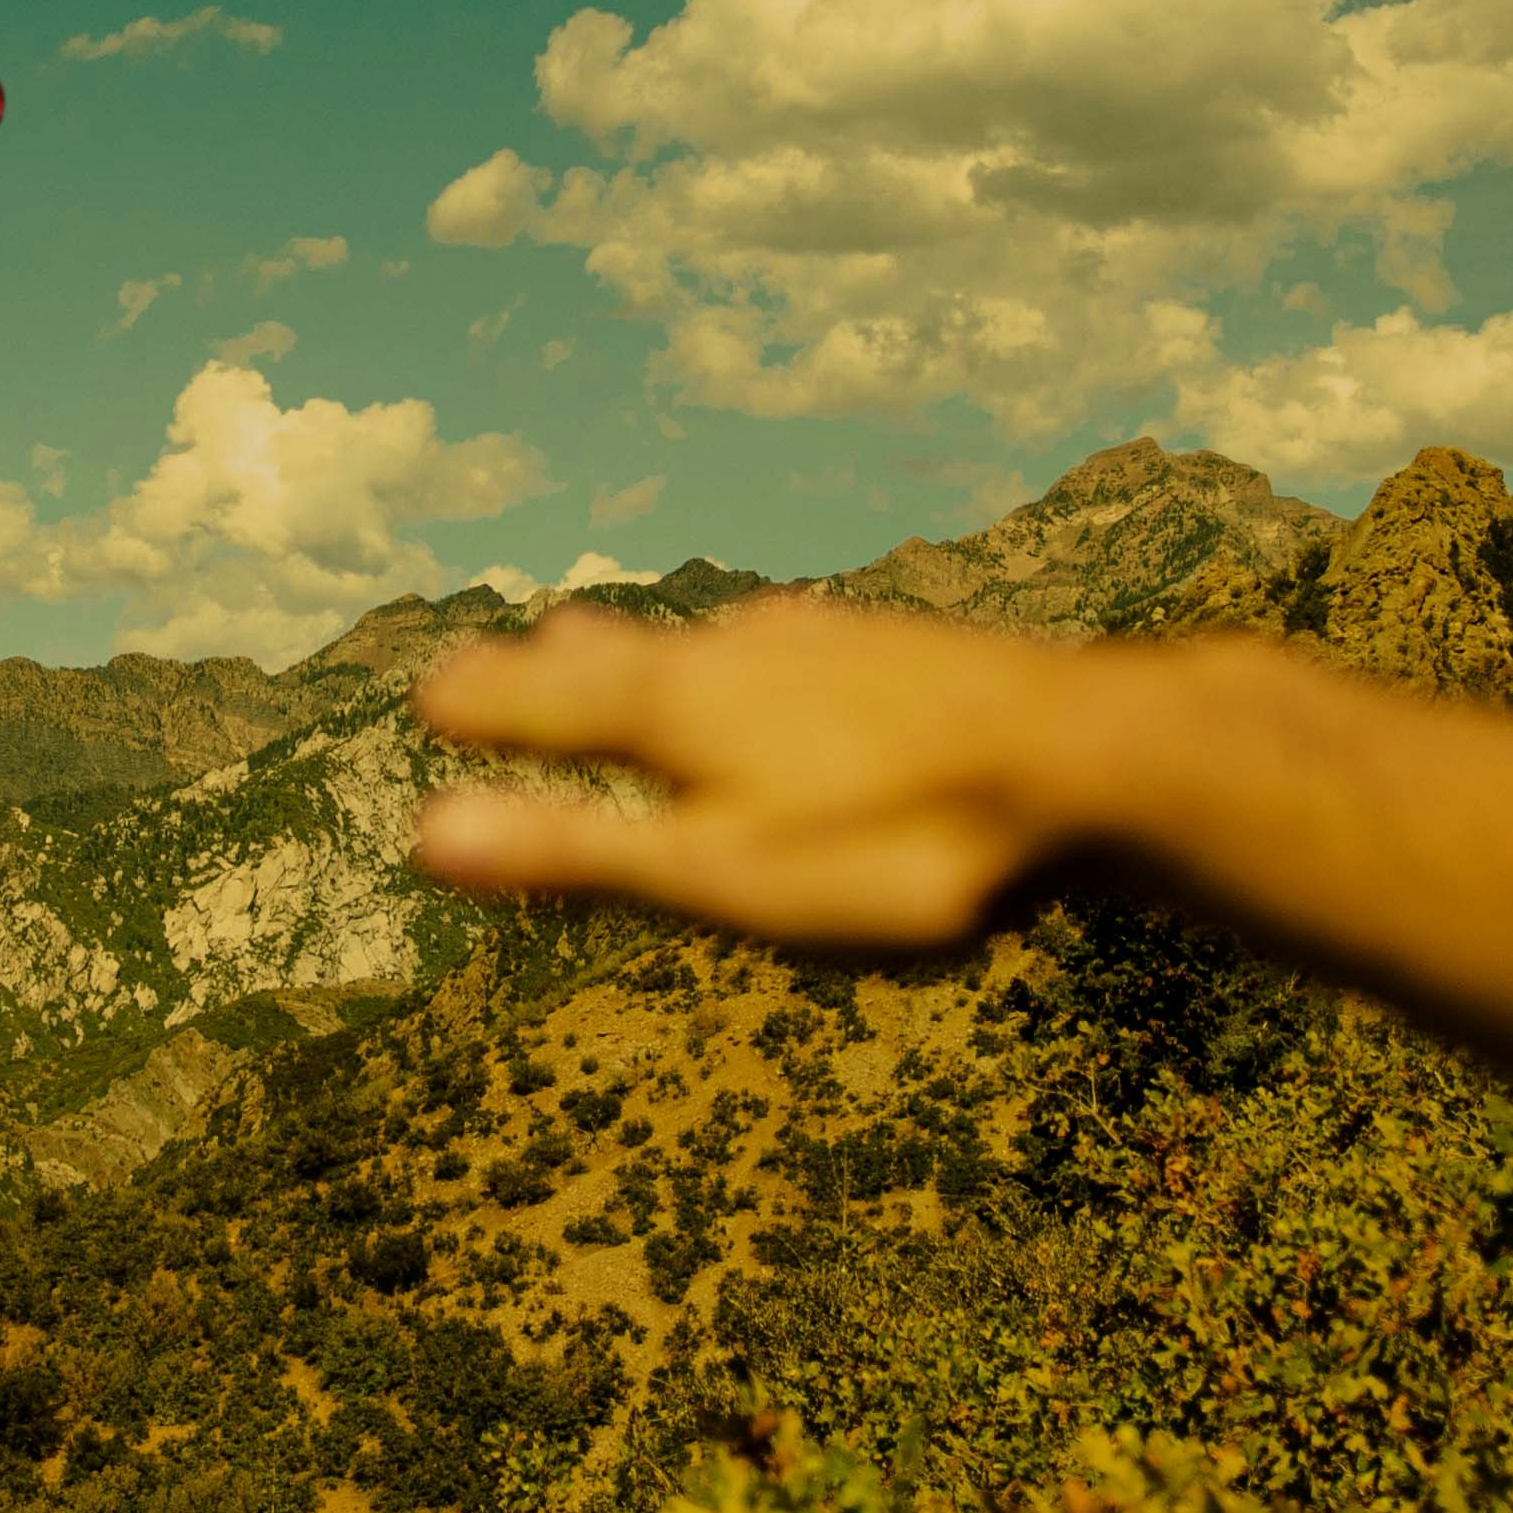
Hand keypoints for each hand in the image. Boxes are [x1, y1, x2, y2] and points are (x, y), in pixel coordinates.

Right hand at [411, 597, 1111, 946]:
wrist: (1088, 755)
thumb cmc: (898, 839)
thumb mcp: (724, 874)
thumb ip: (581, 852)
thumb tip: (424, 837)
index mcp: (675, 708)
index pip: (542, 703)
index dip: (480, 709)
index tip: (426, 700)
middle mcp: (734, 653)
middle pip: (616, 657)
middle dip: (547, 670)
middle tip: (497, 662)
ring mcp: (820, 644)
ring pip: (699, 638)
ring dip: (637, 648)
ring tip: (600, 640)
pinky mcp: (895, 650)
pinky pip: (783, 640)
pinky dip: (734, 650)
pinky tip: (771, 638)